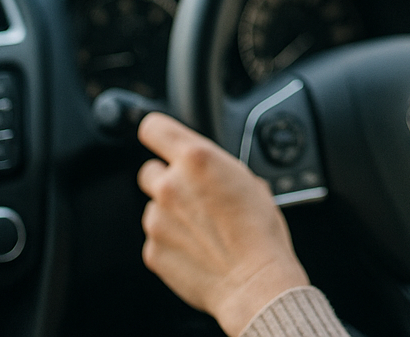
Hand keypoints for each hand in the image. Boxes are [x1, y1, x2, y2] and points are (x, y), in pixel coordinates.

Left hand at [137, 112, 309, 336]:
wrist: (254, 281)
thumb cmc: (260, 231)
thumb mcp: (249, 180)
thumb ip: (219, 168)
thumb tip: (211, 172)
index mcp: (197, 159)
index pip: (154, 127)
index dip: (158, 133)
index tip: (161, 139)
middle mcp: (170, 185)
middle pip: (149, 170)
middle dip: (167, 178)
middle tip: (192, 193)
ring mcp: (157, 220)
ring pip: (154, 206)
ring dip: (170, 213)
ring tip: (202, 228)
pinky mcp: (152, 250)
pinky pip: (156, 237)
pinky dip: (171, 240)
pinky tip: (196, 248)